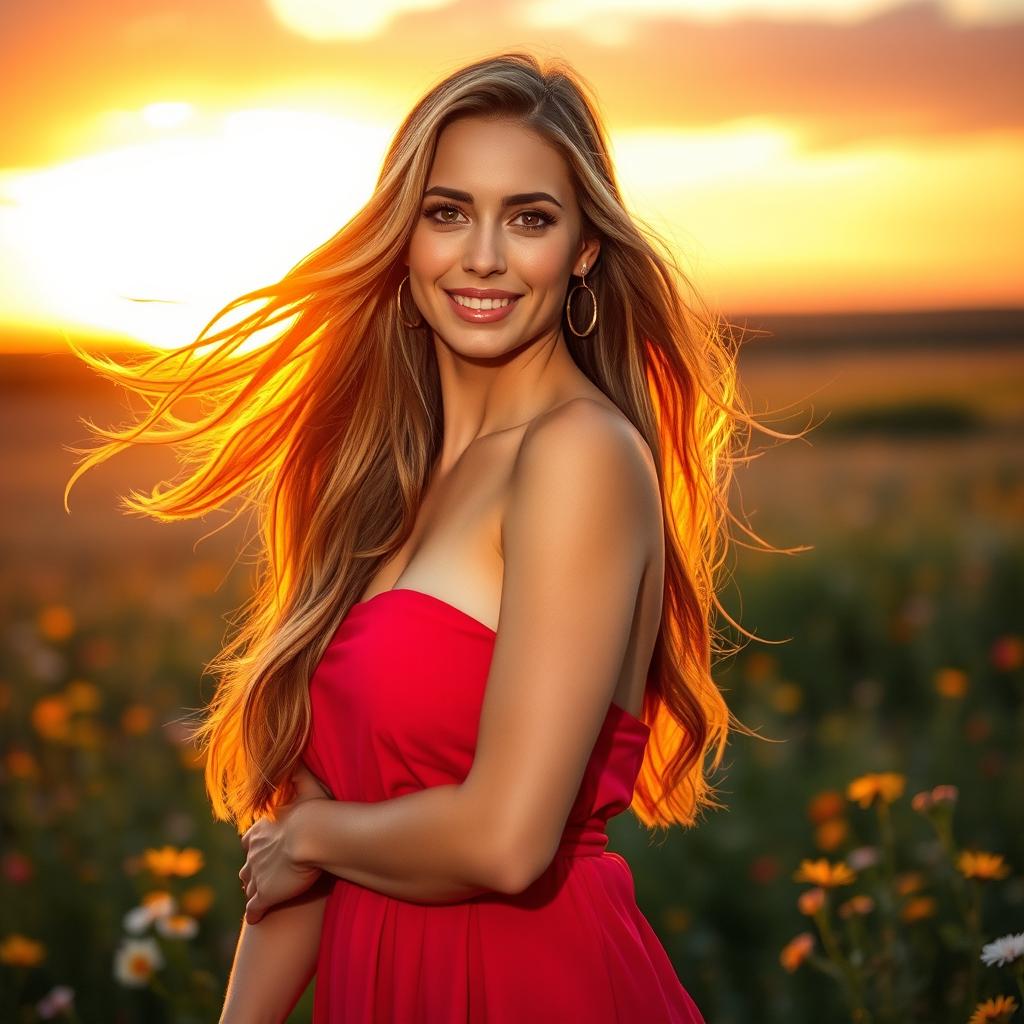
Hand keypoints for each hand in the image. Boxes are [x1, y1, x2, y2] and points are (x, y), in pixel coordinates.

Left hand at [238, 762, 330, 924]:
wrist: (311, 837)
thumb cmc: (314, 812)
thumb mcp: (307, 786)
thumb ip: (299, 772)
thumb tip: (296, 754)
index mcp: (260, 830)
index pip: (250, 841)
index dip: (255, 846)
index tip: (261, 849)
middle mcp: (253, 853)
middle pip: (247, 866)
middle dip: (252, 871)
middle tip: (260, 877)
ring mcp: (257, 875)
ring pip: (248, 887)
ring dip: (253, 891)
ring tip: (259, 896)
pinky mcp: (264, 895)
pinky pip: (254, 909)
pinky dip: (255, 914)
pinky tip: (257, 918)